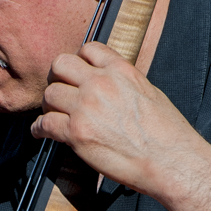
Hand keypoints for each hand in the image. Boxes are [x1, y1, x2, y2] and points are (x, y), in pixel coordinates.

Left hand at [31, 41, 193, 195]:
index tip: (76, 73)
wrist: (172, 161)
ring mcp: (86, 107)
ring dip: (49, 106)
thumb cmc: (167, 133)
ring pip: (49, 94)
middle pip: (60, 65)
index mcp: (121, 70)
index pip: (88, 49)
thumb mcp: (149, 92)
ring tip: (52, 115)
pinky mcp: (77, 133)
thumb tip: (111, 85)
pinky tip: (41, 133)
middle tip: (60, 92)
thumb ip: (125, 83)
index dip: (79, 61)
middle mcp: (100, 84)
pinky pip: (44, 124)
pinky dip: (39, 129)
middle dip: (57, 78)